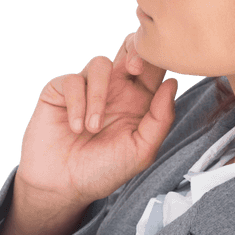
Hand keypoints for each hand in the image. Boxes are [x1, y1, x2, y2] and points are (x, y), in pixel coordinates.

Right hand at [16, 32, 177, 209]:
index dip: (156, 59)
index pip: (153, 69)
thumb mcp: (140, 151)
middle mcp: (115, 90)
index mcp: (139, 102)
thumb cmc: (103, 171)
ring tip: (93, 128)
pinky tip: (74, 128)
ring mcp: (88, 88)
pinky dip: (76, 104)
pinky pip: (73, 81)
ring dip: (99, 95)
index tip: (149, 71)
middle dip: (133, 50)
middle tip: (133, 67)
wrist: (62, 185)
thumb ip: (160, 120)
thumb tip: (172, 83)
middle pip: (128, 49)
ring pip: (100, 64)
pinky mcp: (61, 90)